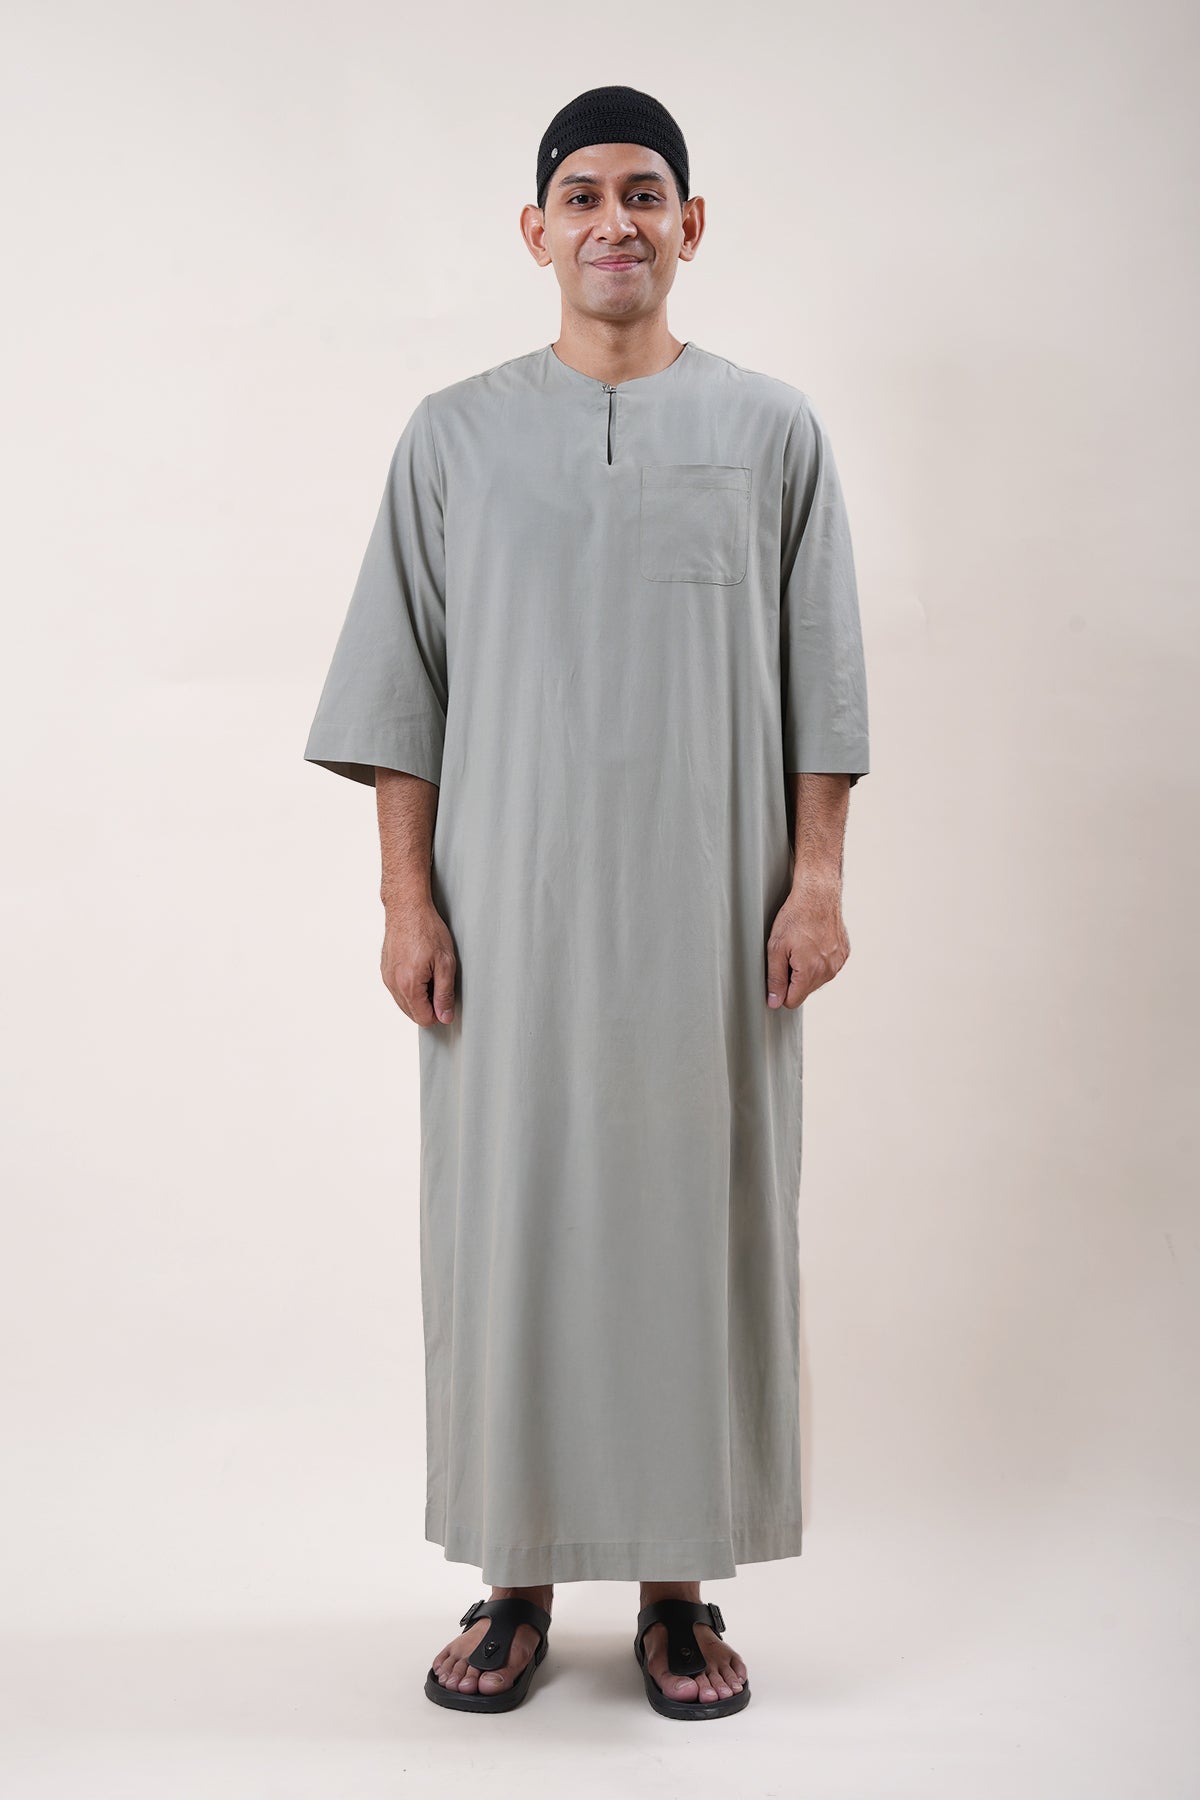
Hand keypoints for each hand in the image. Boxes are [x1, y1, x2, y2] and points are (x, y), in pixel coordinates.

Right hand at [381, 895, 457, 1025]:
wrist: (407, 908)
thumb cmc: (427, 929)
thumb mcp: (445, 962)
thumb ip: (444, 994)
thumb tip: (444, 1017)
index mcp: (408, 985)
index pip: (423, 1019)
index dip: (438, 1013)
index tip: (445, 997)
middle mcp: (393, 984)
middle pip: (412, 1013)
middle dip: (428, 1004)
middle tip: (439, 981)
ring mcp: (387, 977)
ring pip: (404, 1002)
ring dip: (419, 995)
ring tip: (429, 972)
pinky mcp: (385, 970)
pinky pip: (397, 990)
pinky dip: (409, 986)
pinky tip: (419, 967)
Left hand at [765, 876, 849, 1008]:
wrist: (818, 895)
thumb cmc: (795, 917)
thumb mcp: (776, 948)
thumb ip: (775, 978)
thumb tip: (774, 1002)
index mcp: (811, 971)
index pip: (792, 1001)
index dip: (781, 990)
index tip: (778, 972)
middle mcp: (828, 970)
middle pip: (805, 991)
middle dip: (794, 978)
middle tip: (789, 953)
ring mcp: (838, 962)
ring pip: (817, 980)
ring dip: (807, 969)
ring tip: (801, 946)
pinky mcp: (844, 954)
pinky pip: (827, 967)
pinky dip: (819, 960)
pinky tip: (813, 943)